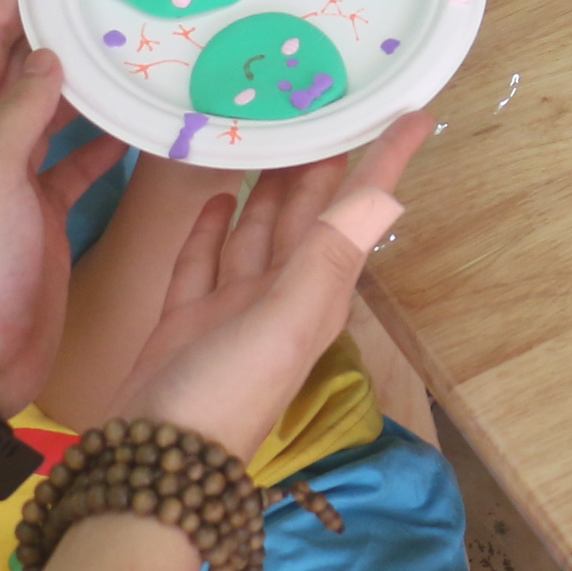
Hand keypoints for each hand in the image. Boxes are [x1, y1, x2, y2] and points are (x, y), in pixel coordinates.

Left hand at [0, 0, 124, 413]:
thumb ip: (20, 114)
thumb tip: (50, 55)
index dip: (8, 5)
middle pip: (22, 76)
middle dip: (61, 39)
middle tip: (117, 4)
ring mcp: (19, 183)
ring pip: (57, 117)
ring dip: (90, 87)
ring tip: (141, 53)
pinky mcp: (50, 215)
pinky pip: (81, 163)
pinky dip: (109, 142)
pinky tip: (145, 126)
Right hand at [113, 114, 425, 452]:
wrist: (156, 469)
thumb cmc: (226, 396)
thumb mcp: (285, 324)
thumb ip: (328, 258)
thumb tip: (386, 196)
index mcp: (316, 293)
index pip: (358, 211)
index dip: (386, 163)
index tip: (415, 114)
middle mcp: (280, 296)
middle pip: (307, 214)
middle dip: (320, 163)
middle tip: (323, 101)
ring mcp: (230, 308)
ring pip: (255, 230)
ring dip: (266, 186)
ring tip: (267, 133)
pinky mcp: (183, 320)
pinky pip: (202, 261)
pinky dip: (211, 227)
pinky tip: (213, 194)